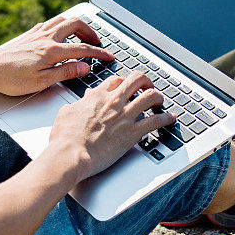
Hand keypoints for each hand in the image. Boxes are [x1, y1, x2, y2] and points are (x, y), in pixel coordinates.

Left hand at [0, 15, 114, 95]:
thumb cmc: (12, 79)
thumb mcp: (42, 82)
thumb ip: (66, 72)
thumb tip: (84, 66)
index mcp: (52, 51)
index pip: (83, 49)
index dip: (99, 52)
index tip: (109, 56)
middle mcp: (46, 38)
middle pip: (75, 24)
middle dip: (90, 32)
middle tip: (97, 42)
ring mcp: (37, 33)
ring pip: (63, 20)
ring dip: (77, 26)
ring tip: (83, 36)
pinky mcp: (29, 34)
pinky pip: (50, 23)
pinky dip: (62, 26)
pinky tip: (61, 35)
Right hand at [47, 73, 175, 181]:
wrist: (70, 154)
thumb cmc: (65, 138)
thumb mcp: (67, 112)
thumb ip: (79, 104)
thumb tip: (84, 99)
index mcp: (97, 96)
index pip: (116, 80)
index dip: (124, 82)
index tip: (127, 88)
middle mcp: (114, 102)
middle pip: (137, 79)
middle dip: (146, 81)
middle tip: (148, 88)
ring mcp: (124, 116)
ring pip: (150, 96)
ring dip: (158, 97)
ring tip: (160, 102)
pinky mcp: (132, 133)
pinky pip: (155, 121)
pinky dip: (166, 119)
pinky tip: (170, 119)